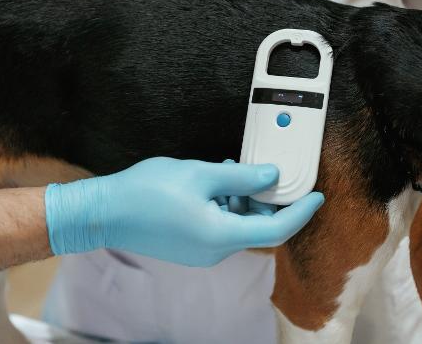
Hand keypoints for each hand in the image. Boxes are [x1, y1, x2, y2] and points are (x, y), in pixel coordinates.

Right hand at [44, 157, 324, 265]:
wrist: (105, 213)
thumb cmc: (147, 192)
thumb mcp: (200, 174)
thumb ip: (242, 177)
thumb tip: (272, 177)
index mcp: (221, 235)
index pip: (277, 229)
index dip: (301, 211)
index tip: (317, 195)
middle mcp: (215, 251)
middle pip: (258, 227)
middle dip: (266, 199)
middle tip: (264, 170)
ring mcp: (201, 252)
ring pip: (238, 225)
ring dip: (242, 199)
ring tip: (227, 169)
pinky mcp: (189, 247)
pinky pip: (220, 227)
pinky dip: (226, 206)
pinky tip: (213, 182)